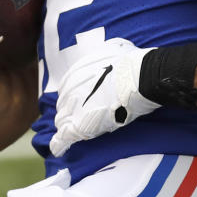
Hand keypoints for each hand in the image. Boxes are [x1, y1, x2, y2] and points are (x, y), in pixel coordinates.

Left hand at [49, 37, 158, 156]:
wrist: (136, 78)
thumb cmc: (129, 64)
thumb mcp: (113, 48)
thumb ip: (105, 53)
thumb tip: (112, 50)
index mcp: (74, 74)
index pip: (68, 90)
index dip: (78, 97)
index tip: (89, 100)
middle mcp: (68, 90)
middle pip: (64, 105)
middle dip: (73, 110)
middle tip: (89, 116)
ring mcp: (72, 108)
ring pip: (62, 121)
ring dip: (68, 126)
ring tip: (79, 131)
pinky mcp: (78, 126)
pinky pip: (61, 139)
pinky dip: (60, 144)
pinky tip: (60, 147)